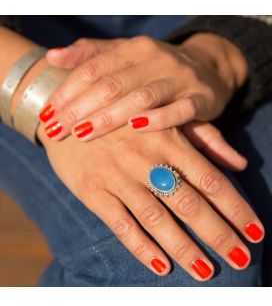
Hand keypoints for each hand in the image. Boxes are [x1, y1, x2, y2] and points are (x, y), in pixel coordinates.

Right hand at [37, 122, 263, 281]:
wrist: (73, 113)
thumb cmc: (125, 117)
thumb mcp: (165, 117)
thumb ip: (204, 137)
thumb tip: (239, 163)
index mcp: (168, 139)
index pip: (210, 180)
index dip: (235, 207)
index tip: (255, 231)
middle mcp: (146, 159)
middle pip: (188, 203)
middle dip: (217, 234)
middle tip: (240, 258)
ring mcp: (118, 177)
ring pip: (156, 218)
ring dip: (182, 247)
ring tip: (205, 270)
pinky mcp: (93, 191)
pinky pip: (120, 223)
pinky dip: (141, 247)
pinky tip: (160, 266)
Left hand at [39, 34, 247, 142]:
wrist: (208, 68)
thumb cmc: (157, 67)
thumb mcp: (125, 55)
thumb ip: (91, 55)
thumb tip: (52, 56)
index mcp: (132, 49)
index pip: (92, 69)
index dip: (67, 91)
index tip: (47, 114)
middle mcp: (154, 59)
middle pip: (111, 84)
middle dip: (80, 109)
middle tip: (55, 130)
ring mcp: (178, 78)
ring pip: (140, 97)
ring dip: (110, 117)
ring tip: (83, 134)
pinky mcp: (200, 98)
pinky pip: (179, 110)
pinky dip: (158, 119)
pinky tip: (136, 128)